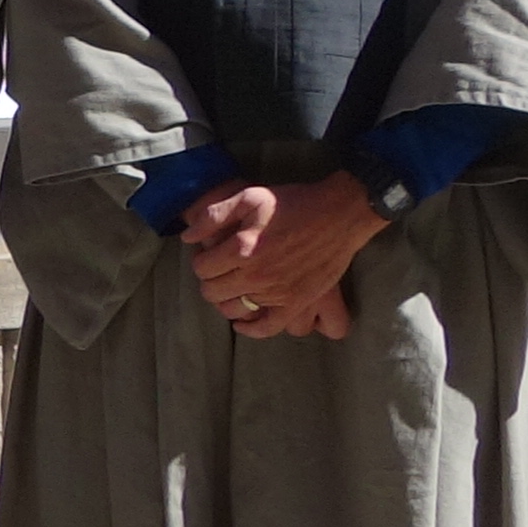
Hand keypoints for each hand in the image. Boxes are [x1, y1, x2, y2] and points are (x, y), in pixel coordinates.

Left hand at [183, 174, 379, 342]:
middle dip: (210, 280)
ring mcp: (277, 292)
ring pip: (234, 309)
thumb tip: (188, 237)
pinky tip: (241, 322)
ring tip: (231, 287)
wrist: (339, 214)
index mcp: (242, 249)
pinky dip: (251, 328)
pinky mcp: (296, 302)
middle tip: (220, 270)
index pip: (202, 269)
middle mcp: (257, 275)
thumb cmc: (294, 203)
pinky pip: (267, 327)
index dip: (202, 261)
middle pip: (213, 292)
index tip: (211, 255)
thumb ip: (214, 216)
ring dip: (226, 300)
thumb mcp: (249, 197)